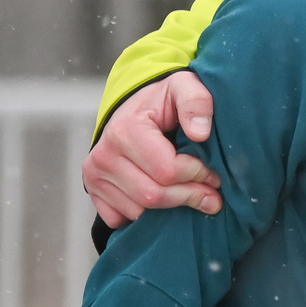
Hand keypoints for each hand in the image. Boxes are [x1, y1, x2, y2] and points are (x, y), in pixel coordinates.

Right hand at [85, 72, 220, 227]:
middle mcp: (103, 156)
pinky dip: (147, 215)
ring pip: (139, 211)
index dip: (198, 175)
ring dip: (170, 207)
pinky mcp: (93, 191)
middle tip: (210, 191)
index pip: (168, 171)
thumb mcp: (185, 87)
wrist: (135, 108)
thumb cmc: (164, 101)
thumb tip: (200, 132)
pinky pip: (121, 219)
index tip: (212, 172)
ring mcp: (94, 175)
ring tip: (187, 190)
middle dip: (189, 196)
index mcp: (125, 130)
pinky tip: (162, 197)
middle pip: (154, 196)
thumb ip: (196, 101)